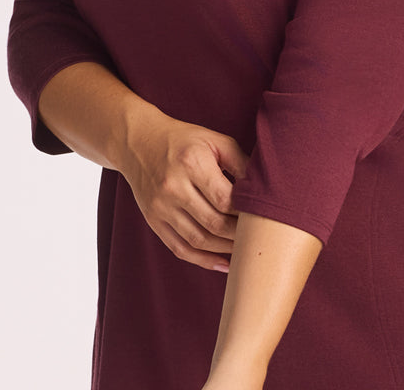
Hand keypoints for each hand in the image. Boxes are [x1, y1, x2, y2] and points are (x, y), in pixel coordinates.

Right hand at [119, 108, 249, 270]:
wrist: (139, 142)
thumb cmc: (185, 140)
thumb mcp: (215, 140)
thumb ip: (240, 163)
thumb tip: (264, 190)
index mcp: (192, 162)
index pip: (225, 199)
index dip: (246, 213)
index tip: (263, 217)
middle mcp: (173, 186)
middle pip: (213, 223)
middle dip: (239, 235)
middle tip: (259, 238)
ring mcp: (160, 207)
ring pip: (198, 241)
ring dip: (225, 250)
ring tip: (245, 250)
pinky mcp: (153, 220)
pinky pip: (179, 249)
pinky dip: (203, 261)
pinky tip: (223, 262)